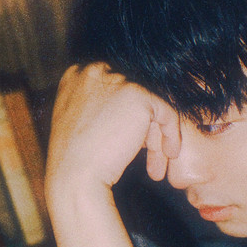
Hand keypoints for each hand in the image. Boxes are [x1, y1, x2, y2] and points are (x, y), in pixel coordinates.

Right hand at [46, 63, 180, 203]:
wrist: (74, 176)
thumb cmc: (76, 160)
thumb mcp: (83, 122)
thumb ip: (102, 108)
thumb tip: (132, 110)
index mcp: (77, 74)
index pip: (118, 92)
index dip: (129, 119)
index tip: (137, 144)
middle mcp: (95, 70)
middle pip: (135, 99)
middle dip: (146, 129)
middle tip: (151, 156)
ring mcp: (117, 79)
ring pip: (151, 107)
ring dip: (157, 136)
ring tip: (160, 164)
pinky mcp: (138, 94)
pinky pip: (166, 112)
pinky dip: (171, 134)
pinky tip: (169, 154)